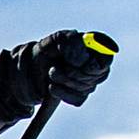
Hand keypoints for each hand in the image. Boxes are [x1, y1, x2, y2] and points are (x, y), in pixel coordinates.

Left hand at [0, 29, 114, 107]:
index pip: (106, 60)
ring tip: (51, 73)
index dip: (95, 65)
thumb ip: (72, 42)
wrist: (33, 66)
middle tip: (54, 69)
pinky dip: (62, 93)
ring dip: (63, 81)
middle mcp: (95, 67)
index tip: (83, 65)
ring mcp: (88, 83)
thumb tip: (83, 60)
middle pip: (94, 77)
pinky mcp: (79, 96)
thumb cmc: (50, 49)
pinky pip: (78, 99)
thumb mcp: (58, 39)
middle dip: (72, 73)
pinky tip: (51, 87)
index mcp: (96, 50)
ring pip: (85, 88)